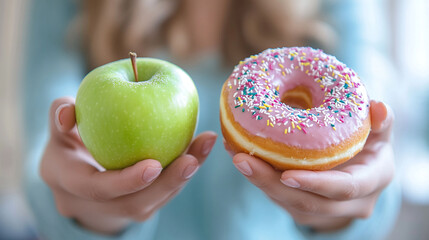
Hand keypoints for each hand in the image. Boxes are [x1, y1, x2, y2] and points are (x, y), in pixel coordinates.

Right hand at [40, 97, 216, 234]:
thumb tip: (68, 110)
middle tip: (191, 160)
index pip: (96, 189)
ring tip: (205, 145)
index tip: (154, 165)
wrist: (77, 177)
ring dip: (183, 176)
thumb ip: (60, 114)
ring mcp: (120, 209)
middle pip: (134, 204)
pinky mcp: (140, 206)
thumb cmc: (69, 145)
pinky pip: (165, 193)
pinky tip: (202, 147)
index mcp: (70, 184)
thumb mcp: (58, 130)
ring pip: (155, 201)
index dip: (125, 181)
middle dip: (166, 185)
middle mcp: (95, 205)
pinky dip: (184, 171)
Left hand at [226, 100, 393, 231]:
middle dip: (271, 184)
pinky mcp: (305, 210)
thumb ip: (381, 120)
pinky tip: (241, 156)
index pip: (344, 188)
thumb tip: (377, 107)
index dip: (316, 183)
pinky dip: (259, 179)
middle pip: (307, 202)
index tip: (286, 175)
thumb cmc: (371, 144)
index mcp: (371, 181)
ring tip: (235, 154)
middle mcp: (350, 204)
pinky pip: (279, 197)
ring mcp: (325, 211)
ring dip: (259, 181)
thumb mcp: (381, 131)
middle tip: (242, 160)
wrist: (363, 172)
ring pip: (288, 202)